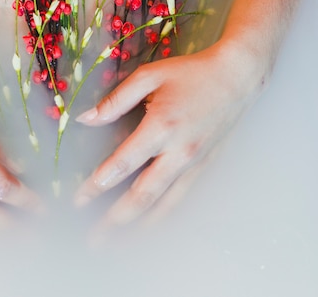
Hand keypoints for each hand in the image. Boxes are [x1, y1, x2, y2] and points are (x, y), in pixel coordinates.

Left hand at [74, 43, 265, 227]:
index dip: (97, 186)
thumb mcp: (148, 76)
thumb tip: (85, 119)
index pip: (122, 165)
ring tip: (118, 245)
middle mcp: (178, 152)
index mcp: (161, 127)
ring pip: (165, 205)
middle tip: (94, 241)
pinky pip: (181, 198)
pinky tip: (149, 226)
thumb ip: (115, 100)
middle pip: (142, 196)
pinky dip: (163, 216)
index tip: (79, 201)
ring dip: (139, 228)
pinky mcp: (205, 166)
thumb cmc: (190, 73)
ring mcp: (194, 163)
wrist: (238, 77)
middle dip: (115, 221)